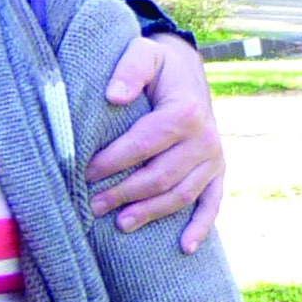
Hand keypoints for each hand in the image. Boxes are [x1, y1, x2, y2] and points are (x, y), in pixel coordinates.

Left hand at [86, 32, 222, 252]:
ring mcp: (214, 158)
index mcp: (185, 113)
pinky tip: (184, 248)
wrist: (187, 67)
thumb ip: (128, 70)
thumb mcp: (143, 53)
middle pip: (160, 176)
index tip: (83, 173)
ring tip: (119, 224)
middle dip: (123, 193)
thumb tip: (113, 97)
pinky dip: (200, 227)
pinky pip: (212, 203)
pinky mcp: (218, 171)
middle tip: (91, 205)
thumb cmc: (157, 63)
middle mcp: (204, 139)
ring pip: (181, 195)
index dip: (112, 161)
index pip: (142, 145)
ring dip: (150, 212)